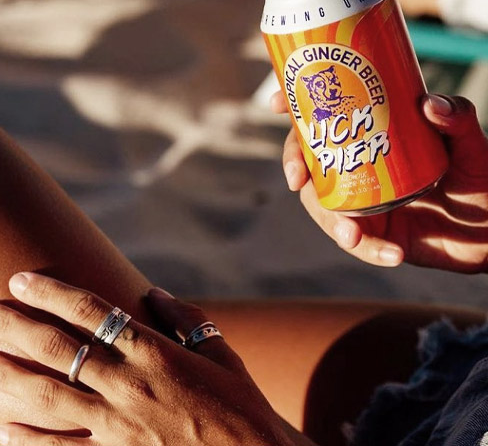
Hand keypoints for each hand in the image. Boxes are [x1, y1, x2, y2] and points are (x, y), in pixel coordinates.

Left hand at [0, 273, 291, 445]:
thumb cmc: (240, 404)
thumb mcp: (222, 353)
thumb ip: (188, 319)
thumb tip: (154, 292)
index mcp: (155, 352)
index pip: (93, 312)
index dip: (53, 293)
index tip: (22, 281)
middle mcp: (128, 383)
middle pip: (58, 347)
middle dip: (16, 325)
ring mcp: (116, 424)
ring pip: (46, 394)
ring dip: (9, 372)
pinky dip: (25, 436)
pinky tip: (0, 425)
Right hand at [273, 92, 487, 272]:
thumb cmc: (481, 178)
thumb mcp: (471, 143)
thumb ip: (458, 118)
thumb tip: (430, 104)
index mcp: (374, 136)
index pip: (325, 117)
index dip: (294, 108)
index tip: (277, 105)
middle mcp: (361, 169)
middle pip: (310, 162)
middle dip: (296, 169)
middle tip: (300, 180)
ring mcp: (365, 203)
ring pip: (324, 208)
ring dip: (330, 221)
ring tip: (352, 235)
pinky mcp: (376, 236)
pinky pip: (360, 244)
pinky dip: (371, 250)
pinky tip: (393, 253)